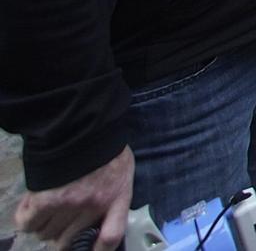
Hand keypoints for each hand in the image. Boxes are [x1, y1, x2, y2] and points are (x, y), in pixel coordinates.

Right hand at [13, 146, 132, 249]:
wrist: (85, 125)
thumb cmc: (105, 145)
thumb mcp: (122, 169)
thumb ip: (113, 193)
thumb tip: (102, 210)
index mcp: (117, 198)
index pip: (111, 235)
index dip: (99, 249)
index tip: (89, 249)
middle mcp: (93, 207)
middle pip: (67, 239)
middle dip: (59, 234)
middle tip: (56, 220)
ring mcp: (69, 205)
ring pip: (46, 233)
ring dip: (42, 224)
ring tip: (43, 207)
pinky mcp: (46, 200)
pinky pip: (28, 222)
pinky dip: (25, 217)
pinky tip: (30, 205)